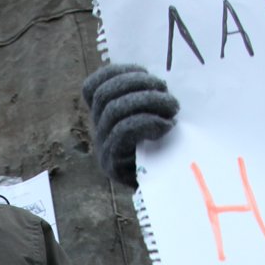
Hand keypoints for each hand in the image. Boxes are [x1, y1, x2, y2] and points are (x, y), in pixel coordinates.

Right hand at [81, 62, 180, 186]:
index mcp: (104, 115)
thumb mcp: (158, 118)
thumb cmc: (170, 151)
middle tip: (166, 90)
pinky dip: (145, 122)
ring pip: (113, 111)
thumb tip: (163, 77)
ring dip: (147, 101)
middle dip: (137, 84)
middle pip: (104, 94)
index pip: (92, 87)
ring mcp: (103, 149)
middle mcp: (98, 131)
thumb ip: (151, 99)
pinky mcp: (113, 165)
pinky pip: (121, 133)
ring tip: (172, 107)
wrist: (171, 192)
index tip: (145, 71)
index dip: (116, 72)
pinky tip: (166, 126)